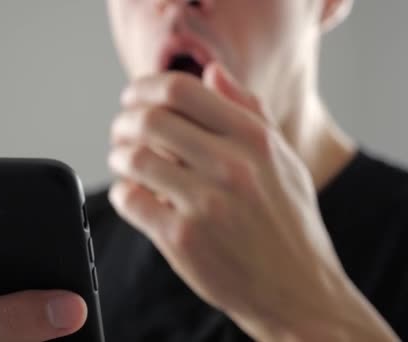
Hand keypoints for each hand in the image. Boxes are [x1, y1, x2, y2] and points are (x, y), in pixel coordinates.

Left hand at [108, 64, 397, 340]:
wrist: (299, 290)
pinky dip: (122, 193)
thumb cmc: (288, 223)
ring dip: (118, 156)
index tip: (133, 97)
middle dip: (123, 121)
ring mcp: (206, 203)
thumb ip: (249, 110)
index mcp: (255, 139)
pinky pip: (130, 200)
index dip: (145, 87)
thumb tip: (212, 71)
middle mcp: (231, 166)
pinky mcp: (183, 239)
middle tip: (121, 131)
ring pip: (133, 158)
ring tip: (123, 162)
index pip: (183, 89)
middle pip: (150, 120)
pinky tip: (133, 195)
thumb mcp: (283, 159)